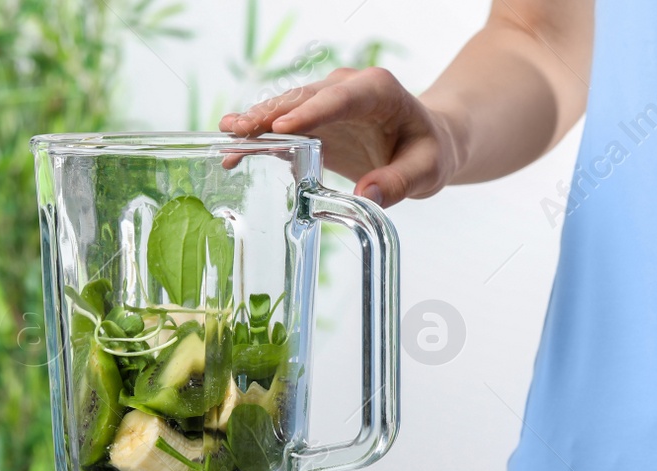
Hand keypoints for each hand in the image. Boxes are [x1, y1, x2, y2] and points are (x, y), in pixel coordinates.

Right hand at [220, 67, 458, 206]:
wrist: (424, 142)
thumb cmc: (428, 151)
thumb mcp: (426, 170)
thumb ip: (399, 182)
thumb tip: (366, 198)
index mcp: (379, 90)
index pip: (342, 98)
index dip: (312, 111)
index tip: (284, 126)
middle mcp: (348, 87)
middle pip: (305, 99)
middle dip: (272, 115)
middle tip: (241, 130)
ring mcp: (327, 101)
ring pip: (287, 108)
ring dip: (258, 122)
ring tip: (228, 135)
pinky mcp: (314, 119)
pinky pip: (284, 125)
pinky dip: (261, 137)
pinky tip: (234, 149)